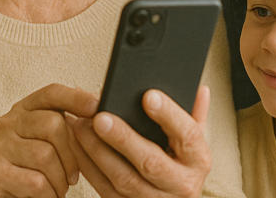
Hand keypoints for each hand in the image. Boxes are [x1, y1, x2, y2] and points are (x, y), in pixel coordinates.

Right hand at [0, 83, 98, 197]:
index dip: (75, 98)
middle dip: (71, 155)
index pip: (51, 93)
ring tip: (59, 187)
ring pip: (45, 155)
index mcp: (24, 110)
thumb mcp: (49, 142)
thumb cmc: (32, 170)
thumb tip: (100, 109)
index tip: (96, 107)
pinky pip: (36, 181)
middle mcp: (8, 123)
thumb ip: (68, 125)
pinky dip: (49, 193)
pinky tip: (47, 195)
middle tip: (73, 175)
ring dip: (60, 179)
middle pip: (53, 124)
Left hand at [68, 86, 211, 196]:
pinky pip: (105, 189)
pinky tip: (77, 144)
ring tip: (80, 125)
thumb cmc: (181, 166)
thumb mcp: (192, 143)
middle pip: (150, 162)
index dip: (169, 115)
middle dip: (123, 138)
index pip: (188, 135)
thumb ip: (194, 115)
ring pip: (124, 179)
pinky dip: (88, 166)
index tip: (148, 95)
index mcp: (198, 160)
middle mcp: (181, 185)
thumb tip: (199, 88)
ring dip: (98, 151)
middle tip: (101, 116)